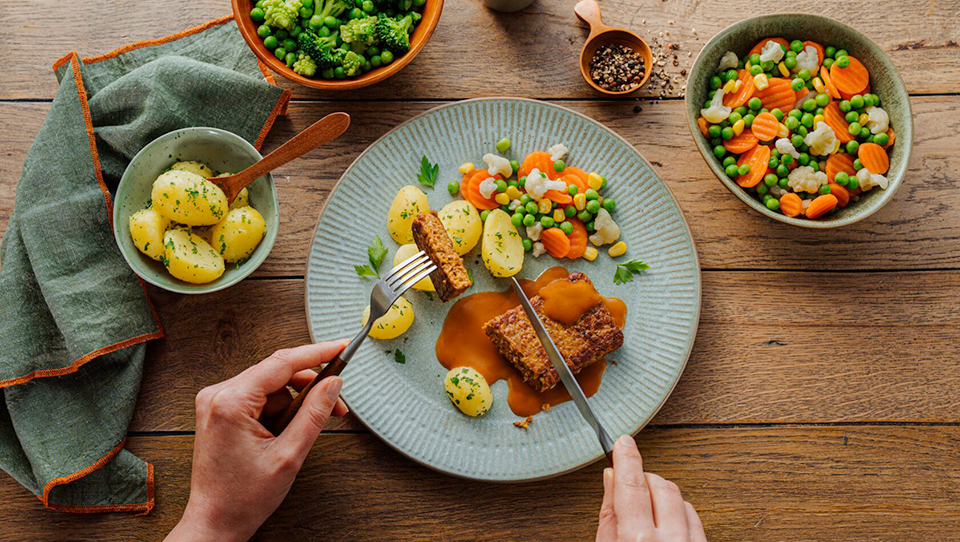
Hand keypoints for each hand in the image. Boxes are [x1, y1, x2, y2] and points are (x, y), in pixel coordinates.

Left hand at [165, 341, 349, 541]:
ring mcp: (216, 402)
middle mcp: (218, 395)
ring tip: (301, 433)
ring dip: (293, 404)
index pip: (282, 363)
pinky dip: (279, 410)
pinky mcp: (219, 411)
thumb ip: (315, 414)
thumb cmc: (242, 498)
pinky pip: (258, 397)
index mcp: (230, 402)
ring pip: (270, 386)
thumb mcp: (289, 455)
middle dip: (309, 388)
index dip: (317, 353)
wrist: (215, 522)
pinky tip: (285, 432)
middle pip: (277, 373)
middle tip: (336, 405)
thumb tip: (333, 384)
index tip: (340, 347)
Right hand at [596, 436, 706, 541]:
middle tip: (628, 489)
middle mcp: (669, 539)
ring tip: (646, 513)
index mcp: (637, 539)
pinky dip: (678, 513)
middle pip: (659, 485)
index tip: (623, 443)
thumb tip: (611, 479)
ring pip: (679, 498)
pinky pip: (694, 517)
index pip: (631, 484)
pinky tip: (665, 524)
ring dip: (661, 497)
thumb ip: (609, 516)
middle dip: (643, 480)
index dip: (626, 458)